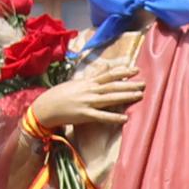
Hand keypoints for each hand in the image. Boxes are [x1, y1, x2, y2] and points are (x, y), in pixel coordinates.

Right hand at [27, 56, 144, 139]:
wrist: (44, 108)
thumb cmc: (58, 96)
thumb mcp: (74, 84)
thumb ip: (89, 79)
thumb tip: (102, 71)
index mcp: (87, 82)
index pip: (108, 75)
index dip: (123, 71)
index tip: (135, 69)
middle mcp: (89, 90)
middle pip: (113, 85)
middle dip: (129, 84)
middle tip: (144, 83)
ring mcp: (87, 103)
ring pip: (110, 98)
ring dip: (126, 96)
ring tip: (140, 95)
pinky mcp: (84, 116)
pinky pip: (102, 117)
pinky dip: (113, 117)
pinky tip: (124, 118)